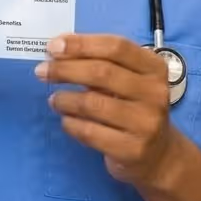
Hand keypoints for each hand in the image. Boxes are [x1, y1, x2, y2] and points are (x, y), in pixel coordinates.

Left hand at [35, 33, 177, 190]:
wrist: (159, 155)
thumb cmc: (134, 107)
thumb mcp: (128, 80)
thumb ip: (99, 61)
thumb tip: (59, 46)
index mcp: (154, 67)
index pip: (116, 47)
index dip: (81, 44)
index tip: (53, 47)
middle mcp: (154, 93)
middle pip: (101, 72)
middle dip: (65, 69)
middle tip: (42, 71)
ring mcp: (146, 123)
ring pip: (93, 104)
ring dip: (65, 99)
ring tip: (54, 99)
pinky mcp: (132, 150)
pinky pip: (90, 132)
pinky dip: (71, 124)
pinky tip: (66, 120)